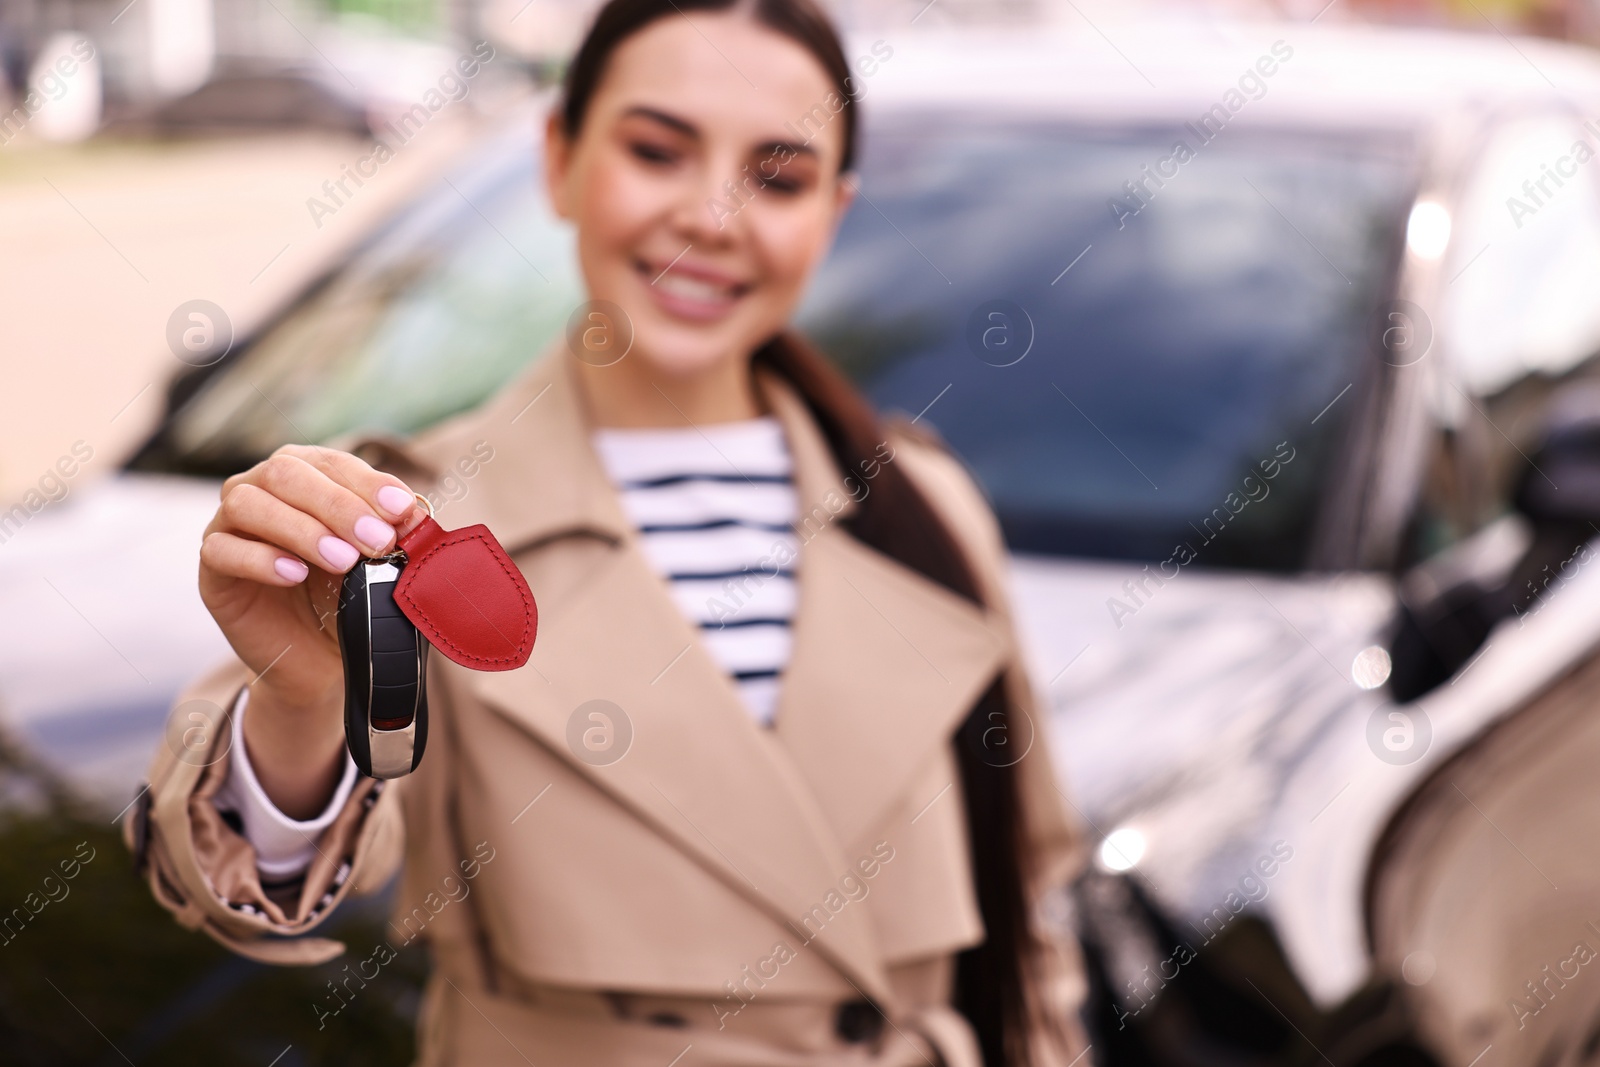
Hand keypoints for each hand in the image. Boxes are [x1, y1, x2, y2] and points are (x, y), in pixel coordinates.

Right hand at [198, 444, 423, 813]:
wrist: (318, 660)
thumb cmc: (349, 598)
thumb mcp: (378, 564)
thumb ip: (392, 536)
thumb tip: (415, 518)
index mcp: (305, 475)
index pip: (332, 462)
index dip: (367, 483)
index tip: (403, 510)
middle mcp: (260, 488)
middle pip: (287, 473)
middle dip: (338, 505)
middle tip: (376, 540)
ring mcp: (228, 525)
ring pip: (249, 503)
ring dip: (302, 529)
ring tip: (343, 561)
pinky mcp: (212, 569)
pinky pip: (222, 551)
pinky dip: (261, 559)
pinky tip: (294, 575)